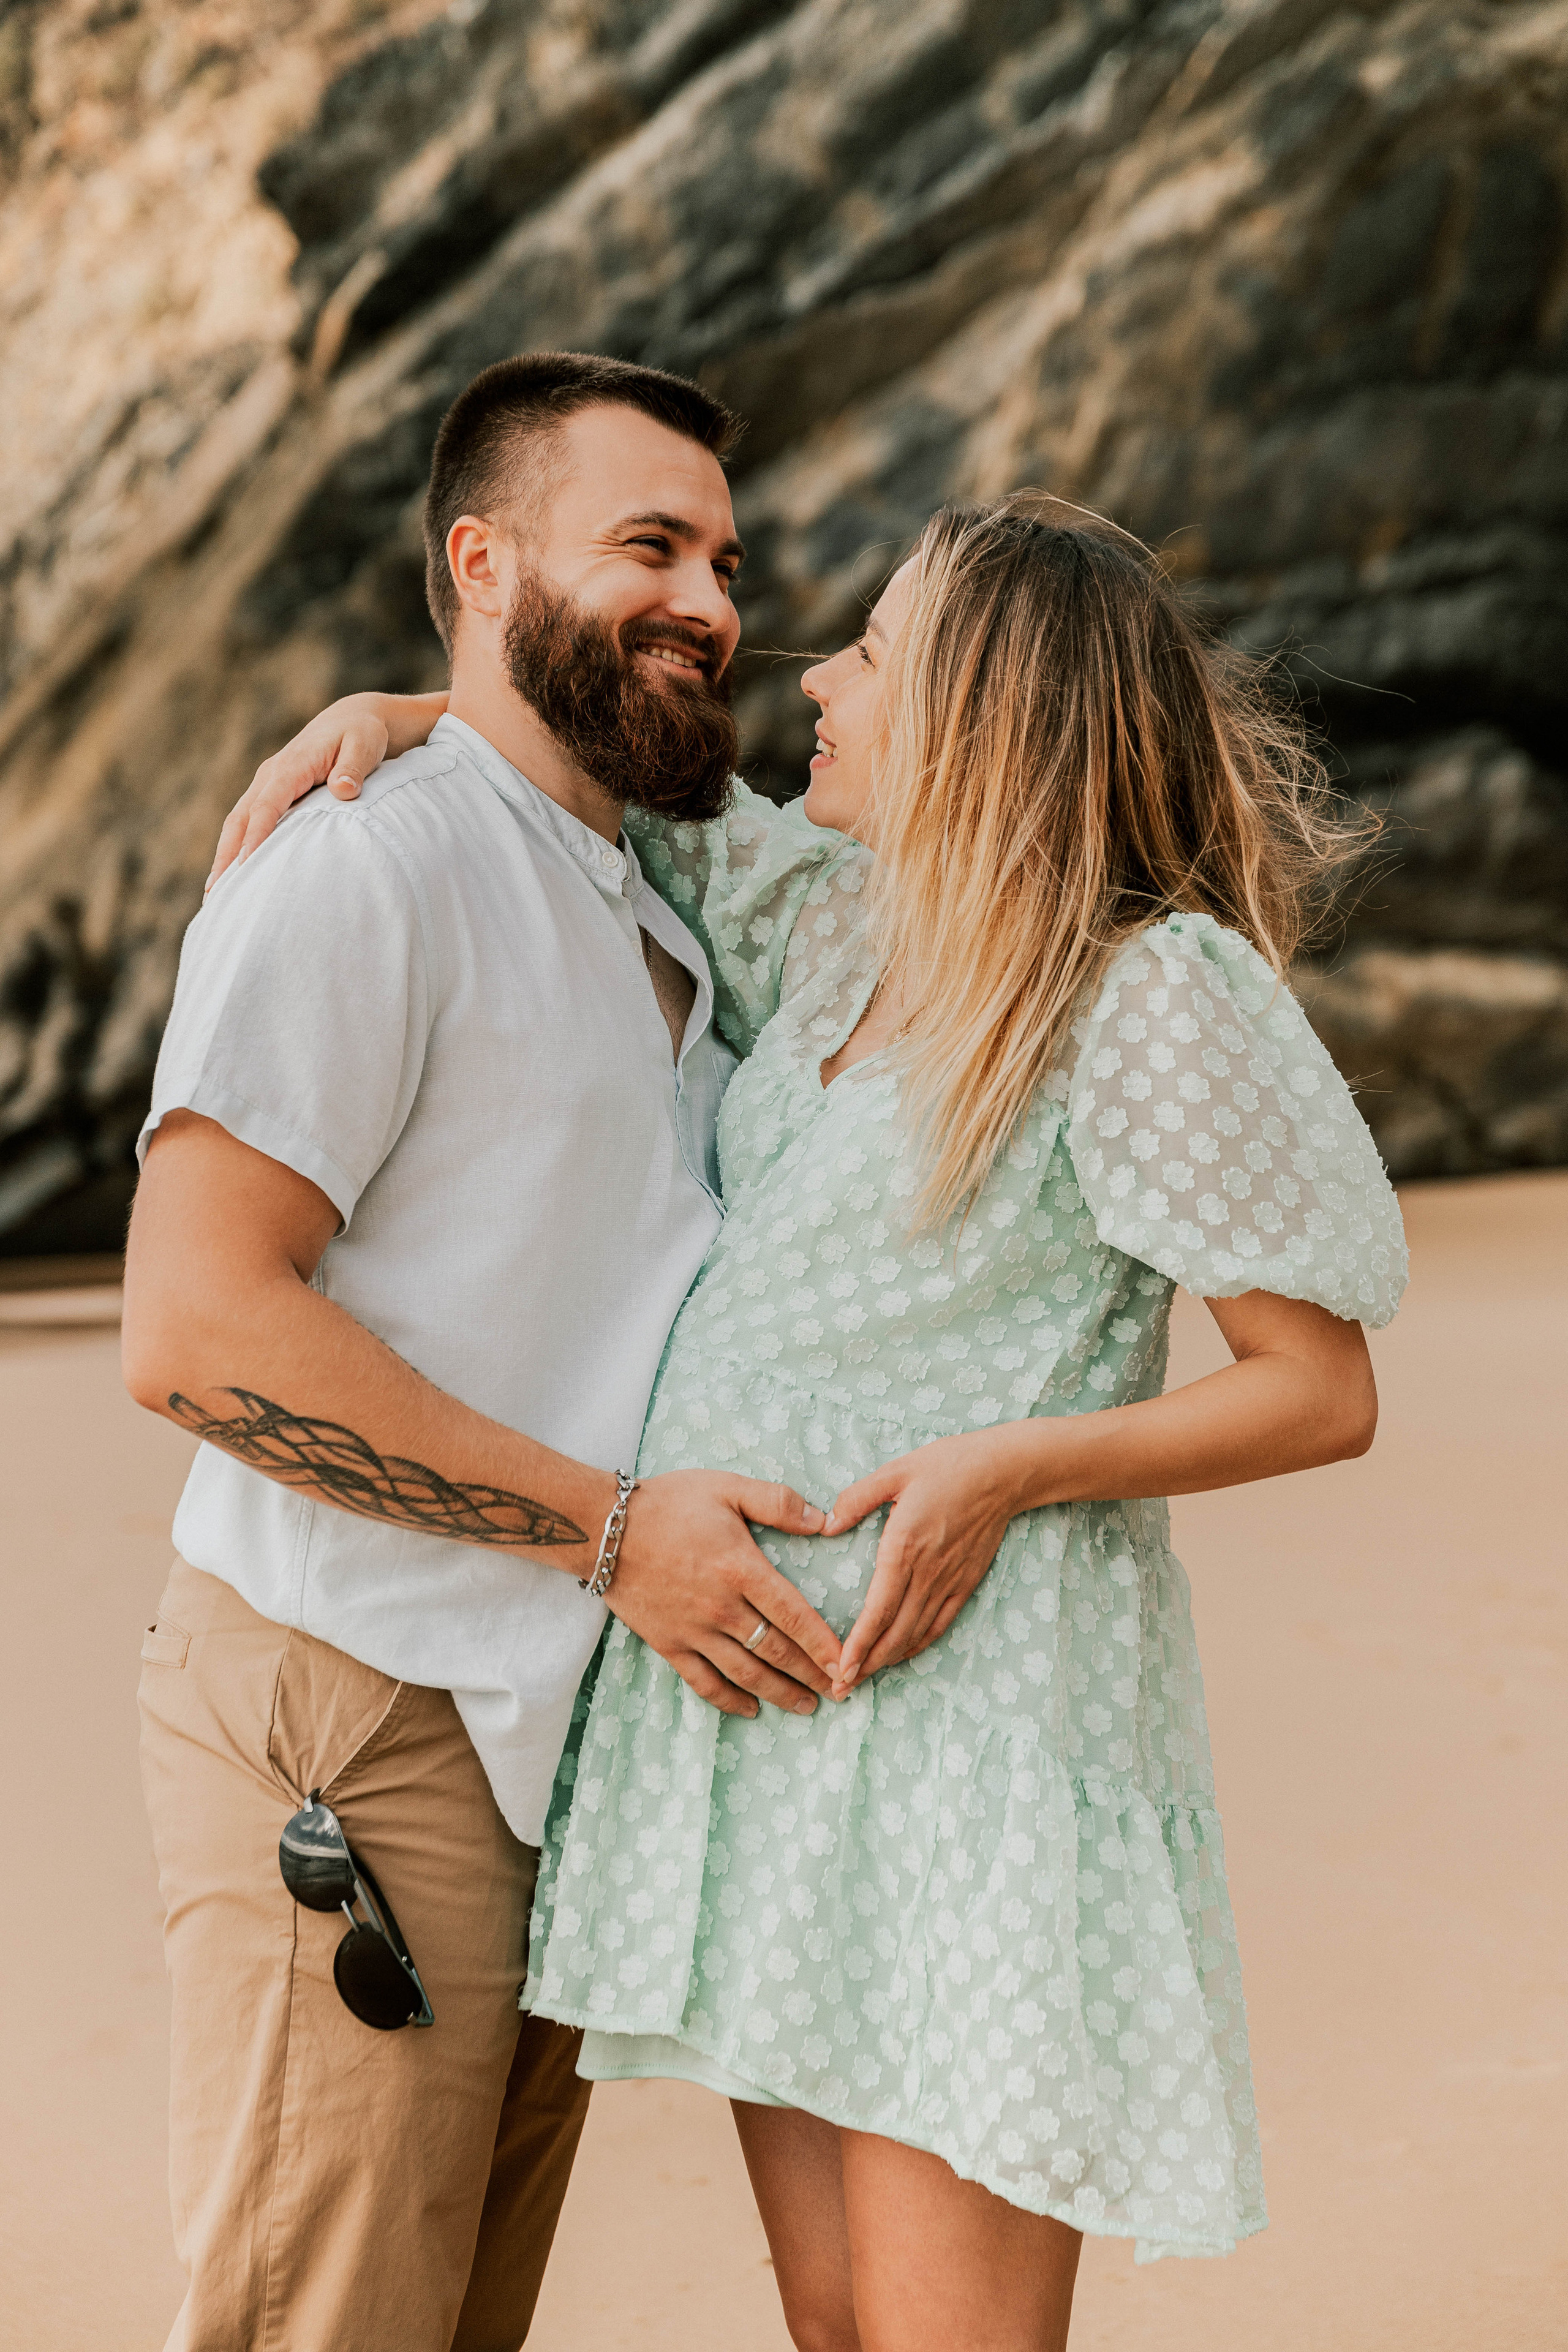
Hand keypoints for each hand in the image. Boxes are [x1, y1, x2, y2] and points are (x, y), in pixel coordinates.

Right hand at [206, 690, 447, 890]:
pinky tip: (233, 877)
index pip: (267, 807)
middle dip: (226, 857)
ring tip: (215, 896)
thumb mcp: (365, 745)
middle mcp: (270, 776)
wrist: (354, 719)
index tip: (246, 868)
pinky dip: (236, 848)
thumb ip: (353, 768)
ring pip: (238, 823)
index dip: (256, 837)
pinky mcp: (271, 794)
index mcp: (290, 766)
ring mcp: (267, 785)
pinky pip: (248, 823)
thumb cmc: (362, 734)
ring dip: (224, 857)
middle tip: (216, 895)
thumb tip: (344, 791)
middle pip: (240, 820)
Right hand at [610, 1470, 843, 1717]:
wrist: (603, 1529)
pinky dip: (729, 1701)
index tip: (847, 1662)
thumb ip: (777, 1502)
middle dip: (812, 1674)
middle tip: (840, 1691)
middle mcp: (721, 1607)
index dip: (823, 1643)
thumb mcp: (726, 1487)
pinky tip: (750, 1710)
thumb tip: (824, 1520)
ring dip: (780, 1693)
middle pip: (776, 1651)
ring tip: (807, 1705)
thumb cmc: (668, 1503)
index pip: (793, 1615)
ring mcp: (693, 1630)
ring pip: (746, 1673)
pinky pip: (703, 1682)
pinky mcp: (668, 1644)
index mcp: (741, 1569)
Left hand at [824, 1426, 1039, 1687]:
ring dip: (890, 1659)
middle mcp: (927, 1572)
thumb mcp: (895, 1471)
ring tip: (864, 1678)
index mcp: (904, 1547)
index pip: (878, 1608)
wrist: (1003, 1472)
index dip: (858, 1643)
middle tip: (841, 1687)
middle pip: (895, 1632)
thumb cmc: (947, 1466)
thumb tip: (827, 1526)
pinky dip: (920, 1644)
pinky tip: (903, 1655)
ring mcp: (950, 1581)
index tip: (840, 1667)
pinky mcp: (966, 1582)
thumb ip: (857, 1498)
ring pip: (917, 1633)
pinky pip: (941, 1623)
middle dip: (867, 1663)